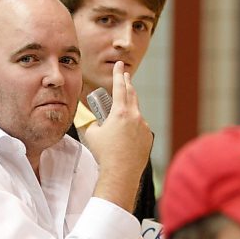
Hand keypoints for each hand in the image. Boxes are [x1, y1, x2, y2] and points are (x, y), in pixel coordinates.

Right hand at [85, 61, 152, 211]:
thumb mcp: (91, 135)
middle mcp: (135, 117)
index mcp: (120, 113)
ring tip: (118, 118)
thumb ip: (94, 123)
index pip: (119, 87)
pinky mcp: (147, 138)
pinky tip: (125, 137)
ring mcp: (143, 127)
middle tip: (125, 76)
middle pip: (132, 95)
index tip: (120, 65)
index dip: (118, 75)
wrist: (120, 173)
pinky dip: (132, 127)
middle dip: (128, 84)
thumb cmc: (104, 153)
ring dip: (128, 110)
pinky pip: (139, 127)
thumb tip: (96, 122)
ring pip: (136, 113)